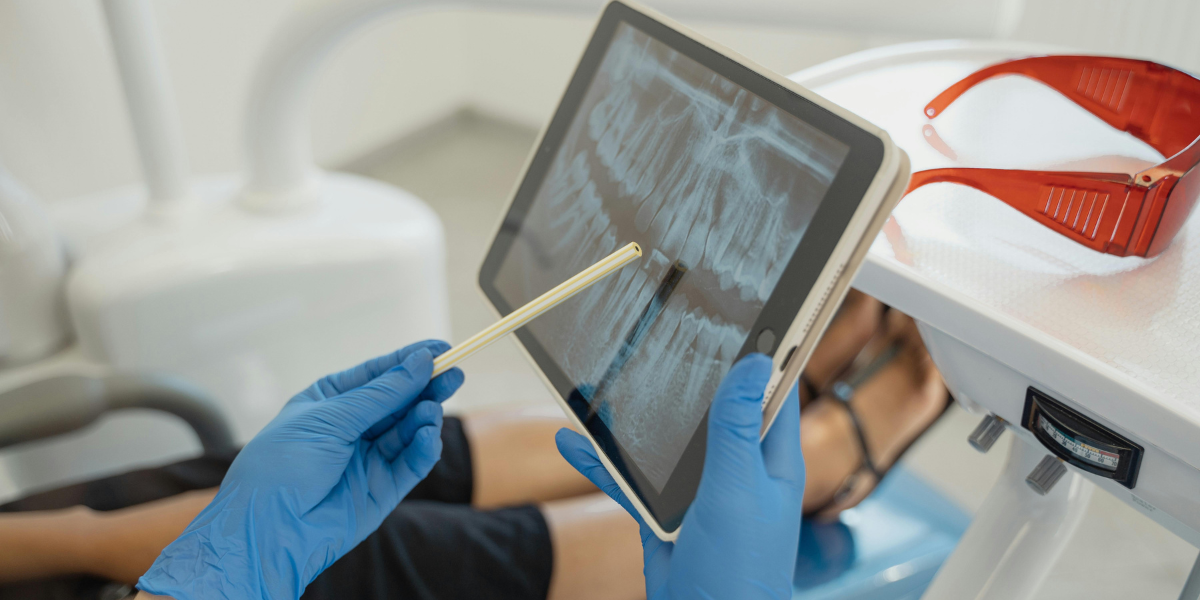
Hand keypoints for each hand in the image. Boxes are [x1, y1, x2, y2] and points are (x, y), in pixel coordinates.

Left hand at [137, 340, 463, 599]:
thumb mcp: (330, 418)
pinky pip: (412, 463)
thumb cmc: (281, 467)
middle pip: (399, 401)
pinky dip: (424, 448)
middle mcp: (351, 428)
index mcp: (330, 402)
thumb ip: (381, 394)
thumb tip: (421, 362)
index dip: (409, 361)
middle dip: (426, 388)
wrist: (267, 530)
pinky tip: (427, 436)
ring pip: (409, 430)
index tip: (442, 349)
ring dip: (424, 417)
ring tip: (432, 410)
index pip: (377, 374)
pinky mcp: (383, 488)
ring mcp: (368, 458)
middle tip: (454, 375)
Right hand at [556, 354, 803, 599]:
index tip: (750, 313)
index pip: (774, 391)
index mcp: (771, 461)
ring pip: (666, 441)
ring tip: (607, 380)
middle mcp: (738, 471)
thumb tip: (755, 363)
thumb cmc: (738, 570)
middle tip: (663, 331)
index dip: (766, 353)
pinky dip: (601, 462)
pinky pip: (630, 479)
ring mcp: (700, 492)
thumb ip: (737, 427)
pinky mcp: (665, 515)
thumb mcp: (737, 487)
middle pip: (714, 409)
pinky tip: (573, 440)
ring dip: (637, 417)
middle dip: (690, 375)